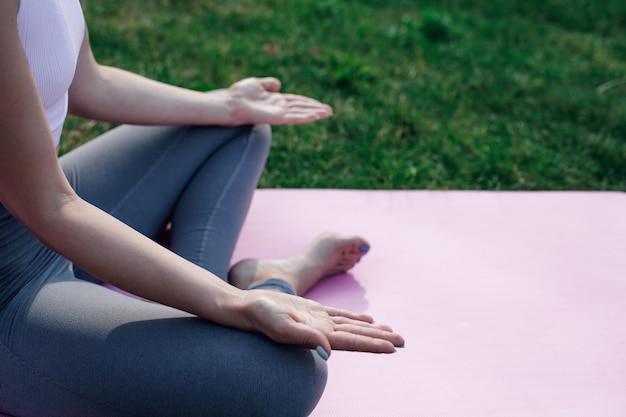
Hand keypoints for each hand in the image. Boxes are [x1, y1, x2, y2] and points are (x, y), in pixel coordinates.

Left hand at [228, 77, 332, 124]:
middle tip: (330, 111)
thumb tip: (279, 84)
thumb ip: (268, 84)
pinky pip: (292, 118)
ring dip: (314, 113)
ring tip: (327, 113)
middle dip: (316, 109)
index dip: (309, 102)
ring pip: (300, 113)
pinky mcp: (275, 118)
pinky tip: (314, 117)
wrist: (229, 103)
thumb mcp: (256, 83)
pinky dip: (303, 117)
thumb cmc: (239, 95)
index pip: (296, 101)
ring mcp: (277, 114)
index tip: (321, 104)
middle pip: (301, 108)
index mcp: (276, 100)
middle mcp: (278, 108)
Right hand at [241, 290, 404, 357]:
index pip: (352, 342)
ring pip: (352, 325)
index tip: (393, 347)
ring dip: (372, 329)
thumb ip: (303, 338)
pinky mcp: (314, 311)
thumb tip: (327, 351)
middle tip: (403, 341)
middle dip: (380, 338)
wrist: (246, 308)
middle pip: (358, 335)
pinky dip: (356, 317)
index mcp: (318, 336)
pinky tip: (368, 319)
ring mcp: (319, 321)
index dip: (373, 344)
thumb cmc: (260, 317)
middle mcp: (322, 331)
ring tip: (391, 331)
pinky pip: (340, 314)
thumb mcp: (281, 326)